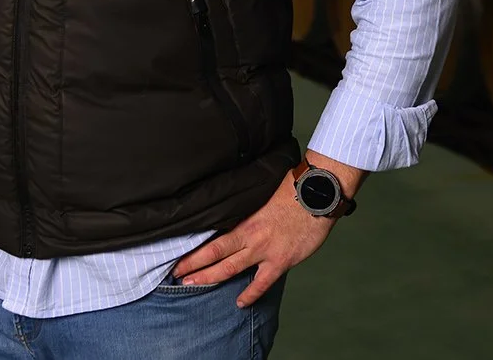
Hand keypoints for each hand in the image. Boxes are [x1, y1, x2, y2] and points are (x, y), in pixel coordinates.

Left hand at [169, 153, 362, 307]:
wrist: (317, 195)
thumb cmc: (292, 189)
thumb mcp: (262, 193)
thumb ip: (247, 205)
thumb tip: (233, 202)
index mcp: (244, 220)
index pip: (211, 239)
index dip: (193, 251)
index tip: (177, 258)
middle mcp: (250, 237)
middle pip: (214, 255)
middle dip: (193, 267)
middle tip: (176, 276)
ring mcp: (265, 251)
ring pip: (231, 268)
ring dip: (211, 278)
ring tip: (192, 285)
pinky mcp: (282, 260)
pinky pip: (262, 283)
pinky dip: (250, 294)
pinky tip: (240, 303)